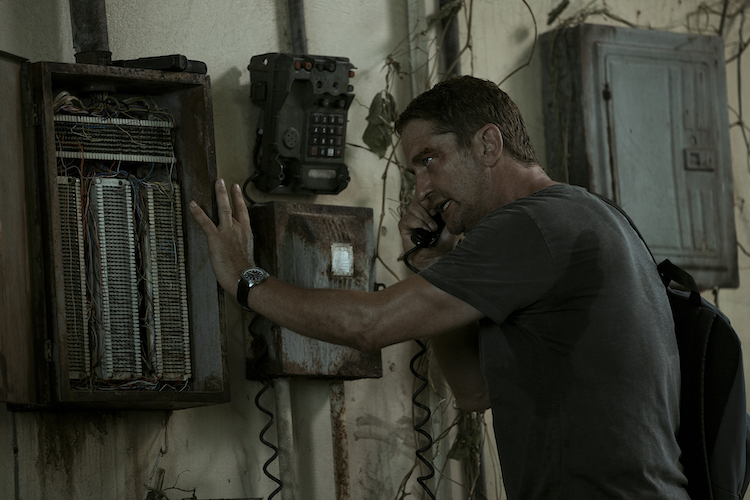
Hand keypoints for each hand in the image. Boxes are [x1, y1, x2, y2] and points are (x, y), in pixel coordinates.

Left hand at [189, 178, 255, 294]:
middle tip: (223, 181)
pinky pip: (206, 223)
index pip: (243, 211)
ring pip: (223, 209)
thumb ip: (239, 244)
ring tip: (216, 184)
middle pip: (233, 206)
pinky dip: (198, 213)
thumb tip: (234, 244)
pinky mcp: (216, 238)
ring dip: (219, 195)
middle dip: (228, 193)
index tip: (236, 189)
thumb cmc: (244, 271)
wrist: (243, 276)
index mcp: (246, 233)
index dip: (239, 199)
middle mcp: (237, 229)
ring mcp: (227, 232)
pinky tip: (193, 205)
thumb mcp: (246, 253)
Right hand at [397, 200, 459, 270]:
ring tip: (432, 228)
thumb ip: (453, 217)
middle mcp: (421, 211)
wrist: (431, 258)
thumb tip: (452, 203)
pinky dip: (418, 223)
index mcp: (431, 209)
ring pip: (414, 207)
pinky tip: (426, 230)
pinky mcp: (404, 224)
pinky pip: (408, 218)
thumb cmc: (442, 245)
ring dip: (425, 217)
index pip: (429, 194)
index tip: (441, 206)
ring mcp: (412, 217)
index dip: (434, 196)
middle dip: (429, 205)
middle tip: (436, 214)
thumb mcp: (452, 229)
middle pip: (420, 197)